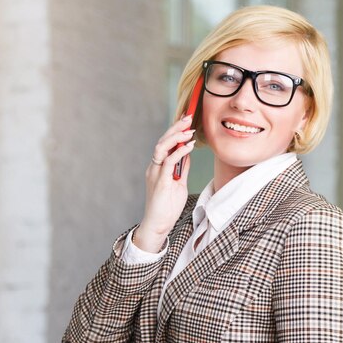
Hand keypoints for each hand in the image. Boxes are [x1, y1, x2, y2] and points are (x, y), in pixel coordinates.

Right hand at [135, 115, 195, 252]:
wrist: (158, 225)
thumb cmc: (167, 207)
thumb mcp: (179, 184)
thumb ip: (181, 169)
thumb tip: (187, 154)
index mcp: (157, 167)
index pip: (164, 144)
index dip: (174, 131)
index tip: (185, 121)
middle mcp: (154, 167)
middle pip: (162, 142)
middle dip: (175, 128)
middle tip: (187, 117)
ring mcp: (155, 174)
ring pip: (161, 148)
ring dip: (175, 136)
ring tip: (188, 129)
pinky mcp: (160, 182)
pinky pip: (169, 162)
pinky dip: (179, 151)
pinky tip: (189, 145)